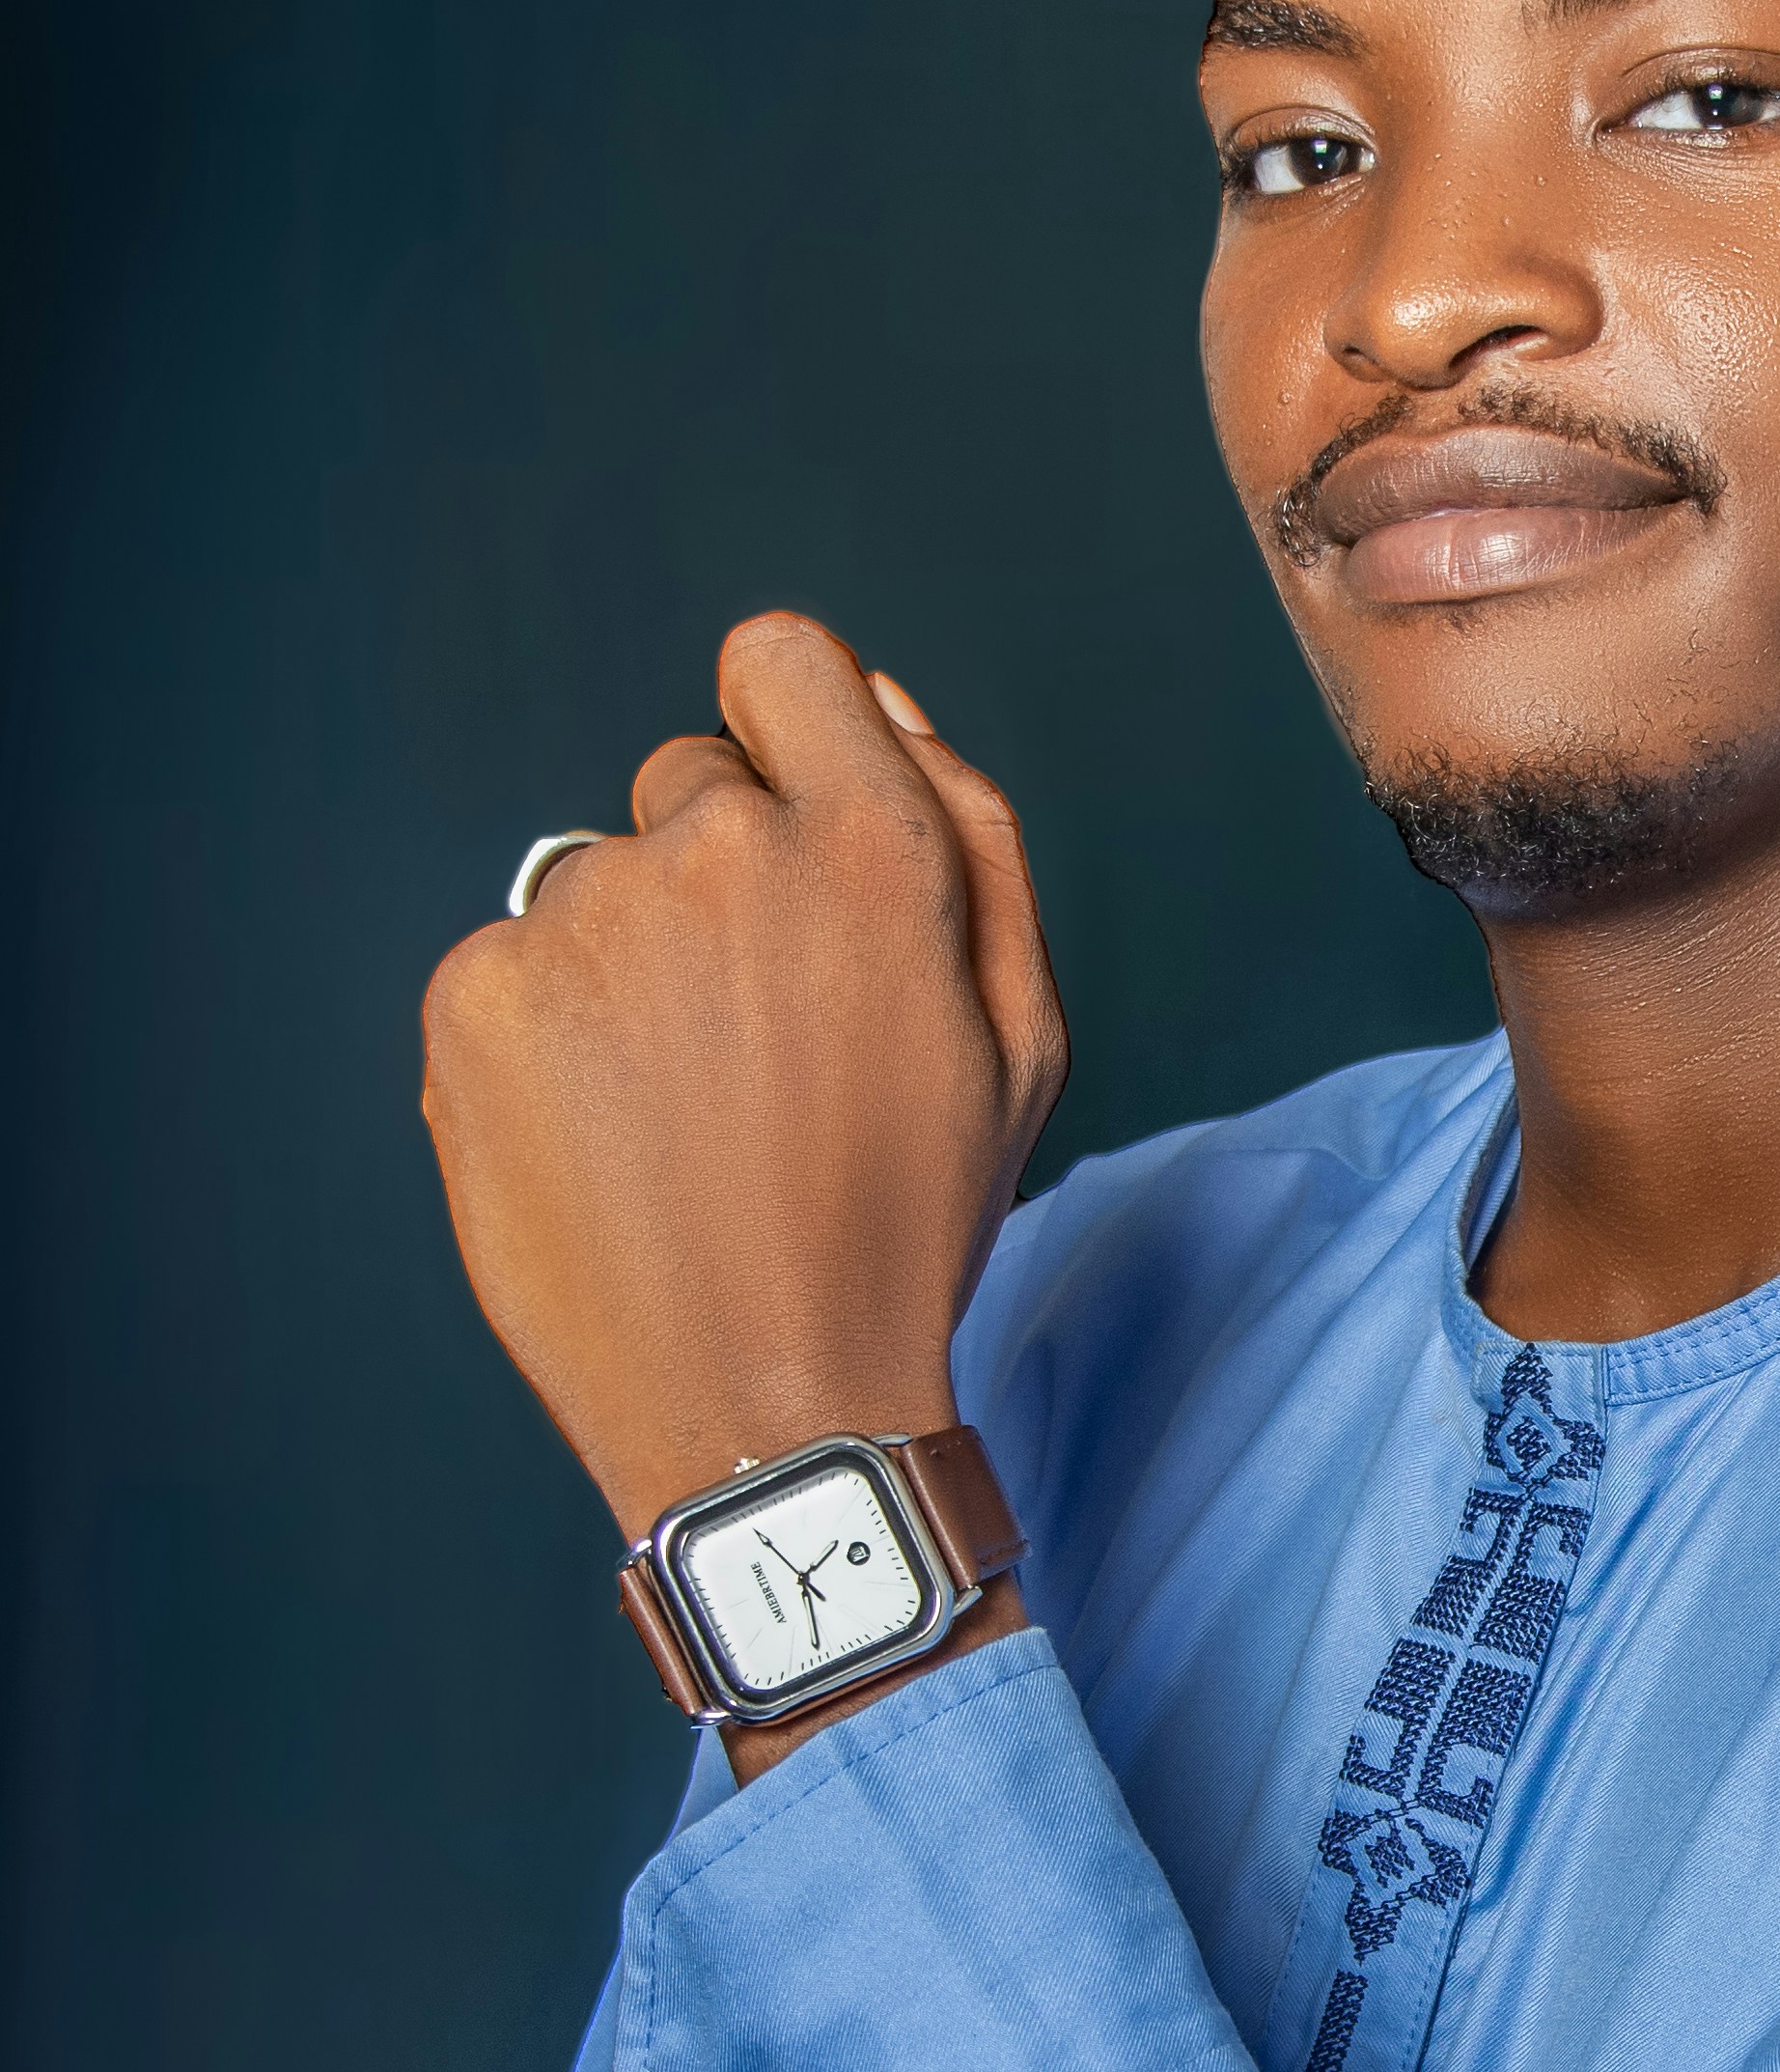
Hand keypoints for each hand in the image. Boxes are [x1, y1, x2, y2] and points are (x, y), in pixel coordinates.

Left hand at [420, 614, 1066, 1544]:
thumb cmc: (905, 1222)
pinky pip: (507, 970)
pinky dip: (544, 1047)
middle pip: (684, 780)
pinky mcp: (472, 1001)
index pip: (780, 660)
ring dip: (628, 974)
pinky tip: (603, 1151)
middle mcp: (715, 853)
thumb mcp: (1016, 1031)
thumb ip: (970, 826)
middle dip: (718, 883)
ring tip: (679, 1124)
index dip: (787, 741)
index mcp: (868, 848)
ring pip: (593, 889)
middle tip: (755, 1050)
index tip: (790, 839)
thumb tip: (876, 690)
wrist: (765, 1411)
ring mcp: (579, 922)